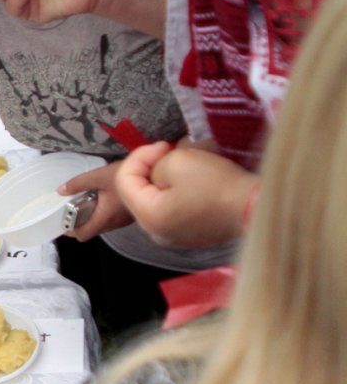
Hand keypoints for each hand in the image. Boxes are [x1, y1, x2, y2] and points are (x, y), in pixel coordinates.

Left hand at [58, 161, 133, 240]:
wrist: (155, 173)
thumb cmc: (128, 176)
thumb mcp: (99, 176)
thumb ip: (78, 184)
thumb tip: (61, 190)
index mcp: (105, 217)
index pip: (83, 235)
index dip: (70, 230)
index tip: (63, 220)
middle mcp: (115, 223)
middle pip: (92, 230)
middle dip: (80, 221)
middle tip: (72, 207)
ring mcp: (123, 220)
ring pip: (102, 224)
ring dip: (92, 215)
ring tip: (86, 199)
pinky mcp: (129, 214)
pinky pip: (112, 218)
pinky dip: (103, 211)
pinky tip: (102, 196)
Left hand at [114, 142, 258, 246]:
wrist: (258, 207)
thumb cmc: (218, 185)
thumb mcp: (179, 161)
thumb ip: (155, 164)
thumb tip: (156, 171)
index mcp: (148, 217)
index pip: (124, 181)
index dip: (139, 156)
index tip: (163, 145)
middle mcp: (156, 233)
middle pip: (136, 193)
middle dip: (149, 167)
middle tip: (170, 151)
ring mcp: (173, 237)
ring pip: (154, 200)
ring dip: (163, 178)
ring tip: (183, 164)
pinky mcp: (189, 235)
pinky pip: (170, 209)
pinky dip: (175, 191)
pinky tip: (193, 180)